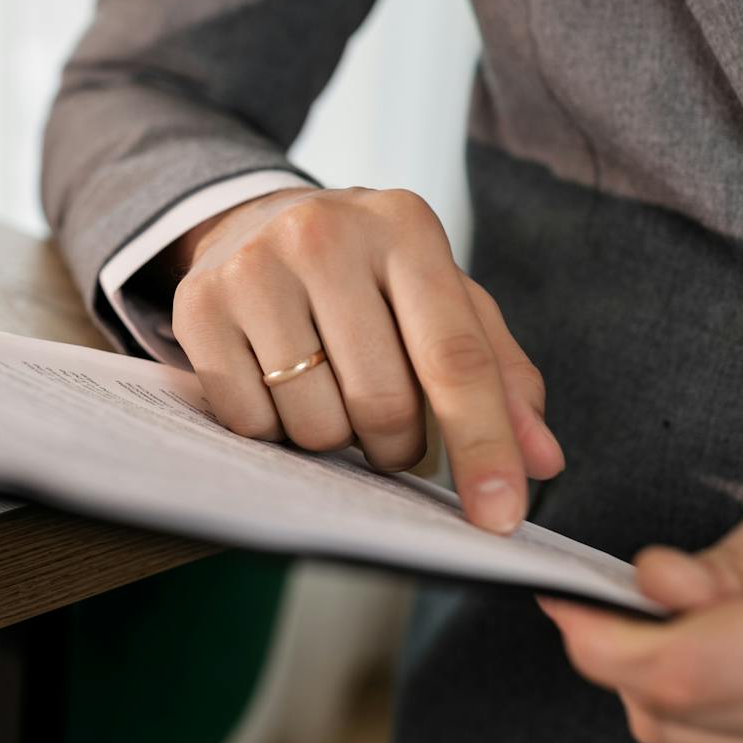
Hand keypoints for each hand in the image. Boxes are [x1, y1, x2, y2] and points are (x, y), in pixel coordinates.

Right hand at [165, 186, 563, 530]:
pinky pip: (249, 421)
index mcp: (406, 228)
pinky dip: (273, 431)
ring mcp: (254, 266)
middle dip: (397, 448)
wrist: (258, 224)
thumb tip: (542, 460)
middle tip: (390, 435)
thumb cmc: (371, 278)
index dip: (483, 445)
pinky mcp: (199, 304)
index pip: (455, 357)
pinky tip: (277, 388)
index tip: (500, 518)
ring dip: (333, 441)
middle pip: (382, 403)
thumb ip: (501, 376)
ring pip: (314, 422)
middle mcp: (325, 235)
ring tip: (329, 396)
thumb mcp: (445, 302)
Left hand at [540, 457, 742, 742]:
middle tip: (608, 603)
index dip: (606, 642)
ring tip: (682, 623)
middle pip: (680, 715)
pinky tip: (723, 662)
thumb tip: (652, 586)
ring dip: (655, 687)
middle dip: (619, 656)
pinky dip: (698, 715)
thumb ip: (734, 552)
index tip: (565, 604)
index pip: (694, 668)